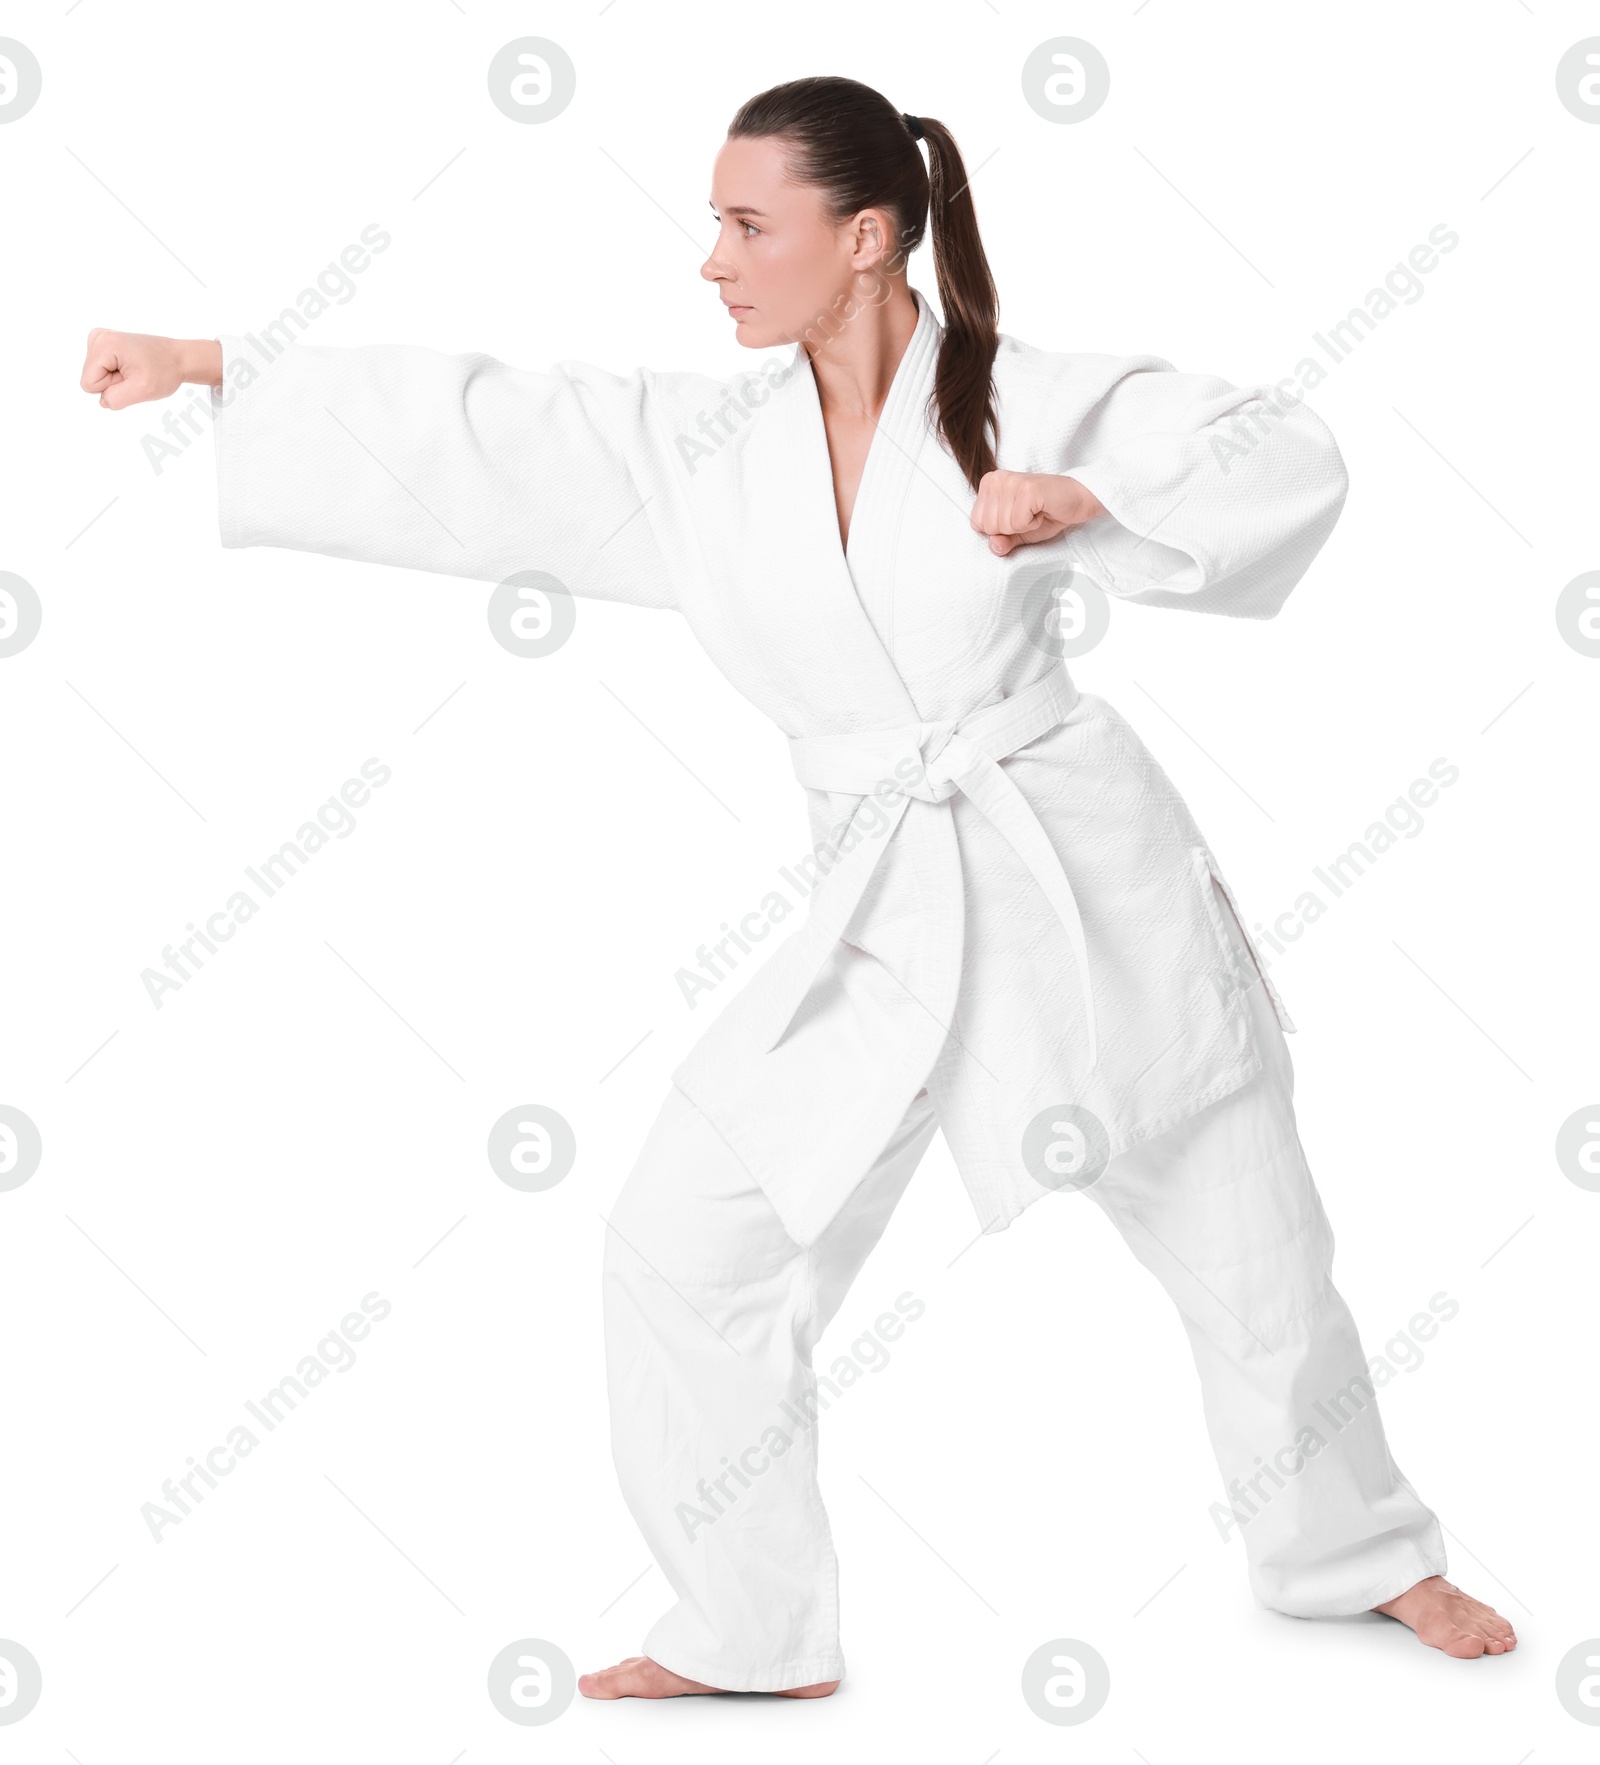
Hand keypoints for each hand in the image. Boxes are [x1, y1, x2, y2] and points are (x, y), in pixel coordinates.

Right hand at [80, 330, 220, 409]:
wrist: (178, 358)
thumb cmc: (164, 371)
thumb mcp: (142, 390)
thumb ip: (116, 399)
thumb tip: (102, 401)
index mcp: (103, 344)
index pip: (89, 384)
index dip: (112, 388)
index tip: (131, 377)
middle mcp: (97, 337)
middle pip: (91, 379)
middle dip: (114, 383)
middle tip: (135, 374)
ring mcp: (99, 340)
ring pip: (96, 377)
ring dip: (117, 379)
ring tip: (135, 370)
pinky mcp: (104, 345)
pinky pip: (101, 372)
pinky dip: (117, 374)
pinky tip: (131, 366)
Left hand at [969, 470, 1105, 555]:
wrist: (1077, 500)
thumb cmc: (1046, 513)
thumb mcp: (1018, 533)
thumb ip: (1002, 541)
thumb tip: (994, 546)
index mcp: (988, 484)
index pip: (976, 524)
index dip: (1000, 530)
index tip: (1019, 516)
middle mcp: (996, 479)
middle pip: (988, 526)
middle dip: (1011, 529)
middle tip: (1029, 514)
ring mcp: (1010, 481)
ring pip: (1002, 526)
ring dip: (1023, 526)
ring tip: (1035, 511)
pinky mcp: (1026, 489)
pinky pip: (1018, 523)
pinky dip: (1033, 524)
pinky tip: (1042, 510)